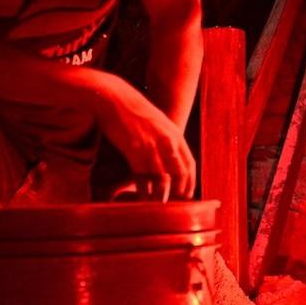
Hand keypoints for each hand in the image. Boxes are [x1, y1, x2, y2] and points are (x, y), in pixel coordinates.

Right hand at [83, 73, 196, 198]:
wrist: (115, 97)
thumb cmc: (135, 110)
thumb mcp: (159, 122)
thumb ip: (167, 139)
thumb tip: (171, 156)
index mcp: (175, 134)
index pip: (189, 164)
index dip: (190, 182)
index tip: (187, 194)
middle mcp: (167, 142)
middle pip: (180, 173)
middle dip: (179, 192)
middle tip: (176, 205)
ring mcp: (151, 146)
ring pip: (162, 179)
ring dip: (162, 196)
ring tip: (160, 207)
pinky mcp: (134, 150)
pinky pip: (142, 176)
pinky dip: (143, 190)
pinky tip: (143, 198)